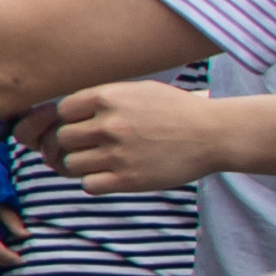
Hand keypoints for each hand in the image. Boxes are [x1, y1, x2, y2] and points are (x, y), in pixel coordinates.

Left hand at [35, 79, 222, 194]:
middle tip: (90, 146)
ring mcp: (117, 153)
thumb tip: (65, 112)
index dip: (69, 119)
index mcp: (108, 98)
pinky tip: (111, 175)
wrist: (213, 134)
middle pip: (62, 139)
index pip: (62, 111)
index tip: (84, 124)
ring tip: (101, 161)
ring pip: (70, 164)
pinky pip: (88, 185)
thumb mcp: (138, 90)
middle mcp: (109, 124)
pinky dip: (95, 182)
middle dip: (73, 143)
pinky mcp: (128, 179)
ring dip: (81, 164)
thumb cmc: (175, 110)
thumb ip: (103, 98)